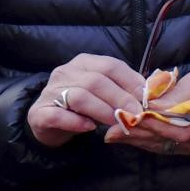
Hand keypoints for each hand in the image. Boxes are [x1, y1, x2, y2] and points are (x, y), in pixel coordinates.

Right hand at [28, 54, 144, 147]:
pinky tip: (89, 128)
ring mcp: (50, 91)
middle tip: (135, 114)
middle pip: (97, 81)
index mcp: (84, 62)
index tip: (145, 98)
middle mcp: (65, 72)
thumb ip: (123, 89)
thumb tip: (150, 94)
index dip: (131, 81)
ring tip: (116, 121)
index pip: (111, 65)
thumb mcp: (105, 92)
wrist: (49, 122)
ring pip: (80, 96)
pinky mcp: (39, 112)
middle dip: (120, 98)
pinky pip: (58, 115)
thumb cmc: (84, 106)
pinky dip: (76, 122)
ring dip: (102, 110)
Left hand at [105, 67, 189, 154]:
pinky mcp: (187, 147)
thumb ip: (174, 95)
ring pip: (162, 144)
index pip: (181, 126)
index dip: (156, 124)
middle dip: (140, 132)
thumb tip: (150, 104)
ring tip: (113, 133)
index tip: (134, 117)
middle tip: (114, 128)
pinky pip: (162, 146)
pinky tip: (125, 136)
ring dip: (137, 139)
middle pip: (168, 138)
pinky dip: (143, 141)